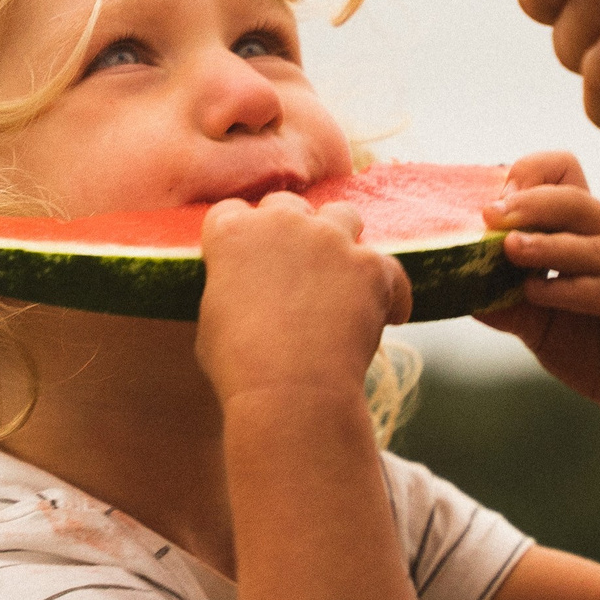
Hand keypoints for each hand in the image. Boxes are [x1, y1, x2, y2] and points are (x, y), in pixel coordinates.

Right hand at [195, 195, 410, 409]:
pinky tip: (388, 313)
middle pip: (287, 206)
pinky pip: (388, 267)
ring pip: (342, 215)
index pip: (232, 211)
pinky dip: (388, 290)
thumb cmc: (240, 368)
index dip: (241, 236)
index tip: (247, 259)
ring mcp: (331, 240)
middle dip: (290, 230)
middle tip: (294, 266)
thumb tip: (240, 293)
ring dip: (341, 238)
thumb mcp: (211, 321)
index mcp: (232, 232)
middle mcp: (282, 222)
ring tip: (343, 272)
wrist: (292, 393)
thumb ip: (228, 289)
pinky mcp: (372, 266)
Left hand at [475, 153, 599, 430]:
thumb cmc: (589, 348)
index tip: (492, 198)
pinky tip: (539, 293)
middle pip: (578, 200)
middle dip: (532, 204)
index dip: (531, 174)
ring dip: (548, 245)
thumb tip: (448, 283)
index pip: (566, 172)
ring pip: (595, 244)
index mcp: (590, 228)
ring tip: (509, 249)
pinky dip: (572, 289)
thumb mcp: (534, 320)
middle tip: (491, 215)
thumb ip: (500, 298)